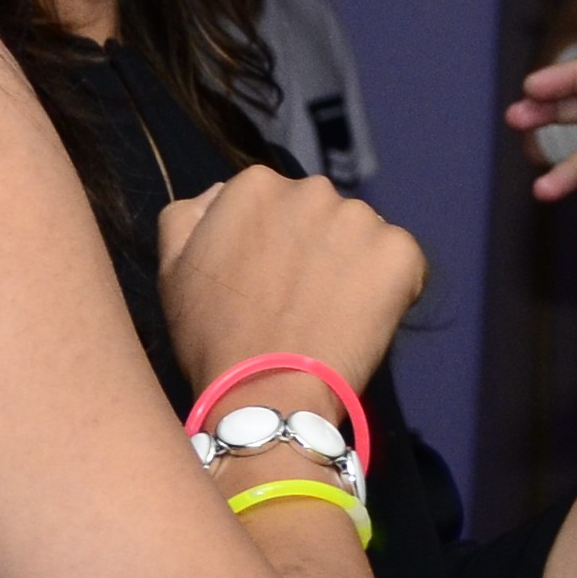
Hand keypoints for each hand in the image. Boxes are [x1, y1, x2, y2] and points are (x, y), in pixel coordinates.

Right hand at [156, 169, 425, 399]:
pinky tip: (364, 320)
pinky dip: (392, 288)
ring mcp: (360, 219)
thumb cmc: (214, 338)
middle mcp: (311, 189)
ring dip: (355, 267)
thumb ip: (191, 214)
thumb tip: (221, 192)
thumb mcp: (174, 267)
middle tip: (304, 302)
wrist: (267, 393)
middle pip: (323, 216)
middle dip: (319, 249)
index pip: (278, 205)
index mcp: (254, 184)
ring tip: (333, 315)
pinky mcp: (400, 252)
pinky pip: (402, 263)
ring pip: (363, 237)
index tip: (272, 283)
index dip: (278, 247)